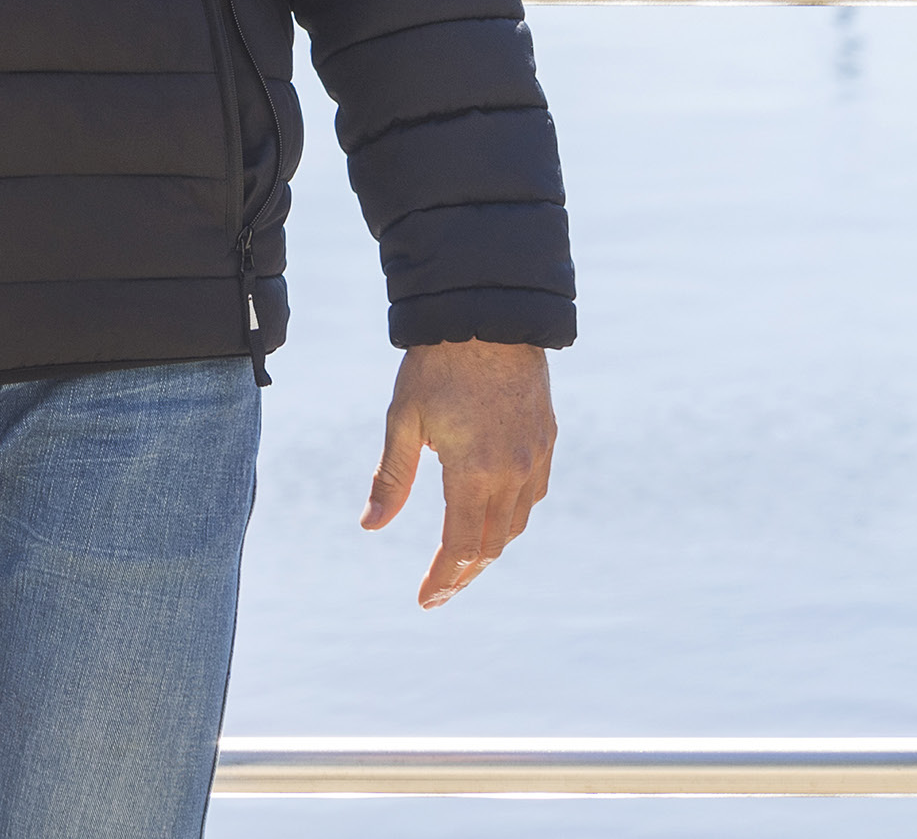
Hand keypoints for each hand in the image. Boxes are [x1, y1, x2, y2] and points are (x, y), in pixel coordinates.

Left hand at [361, 340, 556, 608]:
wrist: (488, 315)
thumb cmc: (437, 364)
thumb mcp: (403, 419)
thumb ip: (391, 477)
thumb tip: (370, 525)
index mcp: (475, 473)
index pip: (461, 546)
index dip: (444, 579)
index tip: (426, 600)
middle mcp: (514, 473)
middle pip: (492, 545)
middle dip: (465, 573)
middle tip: (441, 590)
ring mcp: (536, 457)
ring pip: (517, 523)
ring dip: (491, 548)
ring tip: (464, 560)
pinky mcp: (547, 439)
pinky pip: (534, 494)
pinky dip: (513, 516)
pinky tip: (494, 515)